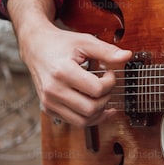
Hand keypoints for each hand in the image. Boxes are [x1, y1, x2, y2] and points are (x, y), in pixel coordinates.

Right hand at [7, 0, 131, 126]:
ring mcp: (49, 102)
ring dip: (99, 112)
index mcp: (62, 72)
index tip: (110, 73)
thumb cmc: (61, 44)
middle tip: (107, 85)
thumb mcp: (85, 42)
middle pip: (90, 109)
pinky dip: (89, 117)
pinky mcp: (48, 109)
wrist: (36, 48)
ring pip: (83, 121)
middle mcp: (53, 90)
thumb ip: (107, 51)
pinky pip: (74, 122)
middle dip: (106, 98)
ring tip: (104, 97)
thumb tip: (127, 56)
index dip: (110, 82)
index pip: (96, 89)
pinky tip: (97, 106)